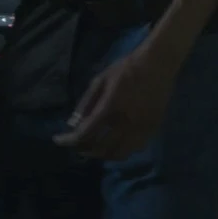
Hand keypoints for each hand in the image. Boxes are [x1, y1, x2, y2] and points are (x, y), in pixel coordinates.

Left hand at [52, 49, 178, 159]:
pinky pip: (135, 148)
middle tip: (77, 144)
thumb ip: (86, 103)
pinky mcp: (153, 128)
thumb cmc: (126, 68)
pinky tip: (115, 143)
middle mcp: (127, 121)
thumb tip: (73, 125)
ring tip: (94, 148)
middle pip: (101, 148)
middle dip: (84, 149)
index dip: (69, 140)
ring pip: (120, 153)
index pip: (86, 133)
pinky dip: (122, 150)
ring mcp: (142, 127)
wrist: (158, 63)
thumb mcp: (101, 79)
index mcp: (111, 106)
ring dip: (103, 154)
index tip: (59, 140)